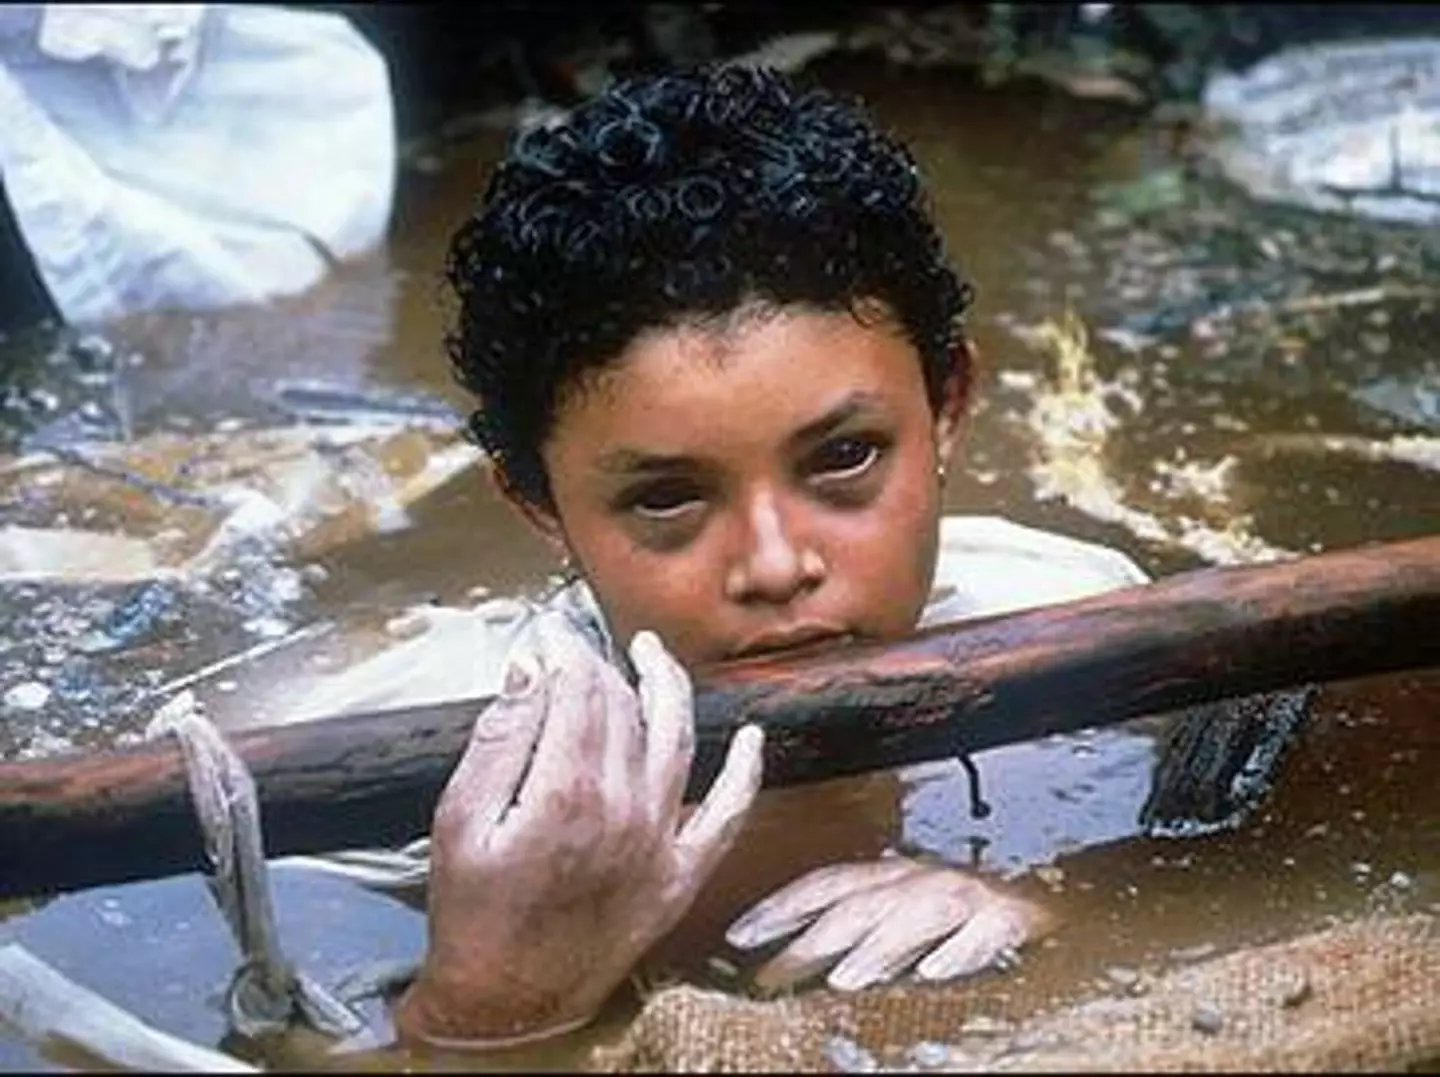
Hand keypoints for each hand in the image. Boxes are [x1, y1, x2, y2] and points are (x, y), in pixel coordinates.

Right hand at [395, 611, 764, 1048]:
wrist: (507, 1005)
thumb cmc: (475, 915)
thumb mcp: (459, 821)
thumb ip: (499, 739)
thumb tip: (531, 671)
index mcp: (566, 792)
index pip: (579, 690)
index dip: (565, 651)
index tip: (549, 635)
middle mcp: (625, 809)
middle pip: (623, 708)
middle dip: (601, 665)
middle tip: (578, 648)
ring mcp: (661, 842)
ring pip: (678, 739)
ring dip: (669, 686)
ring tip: (653, 653)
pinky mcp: (682, 874)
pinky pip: (728, 814)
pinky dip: (746, 772)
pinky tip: (753, 736)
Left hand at [724, 854, 1051, 992]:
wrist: (1058, 898)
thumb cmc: (967, 916)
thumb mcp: (904, 913)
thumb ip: (861, 927)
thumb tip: (798, 957)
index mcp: (893, 876)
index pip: (825, 884)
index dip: (781, 906)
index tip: (738, 934)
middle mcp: (924, 880)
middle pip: (858, 904)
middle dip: (811, 937)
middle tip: (773, 974)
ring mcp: (968, 897)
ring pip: (915, 913)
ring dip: (878, 945)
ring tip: (845, 977)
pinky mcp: (1013, 920)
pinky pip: (982, 932)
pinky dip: (958, 951)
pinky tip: (936, 973)